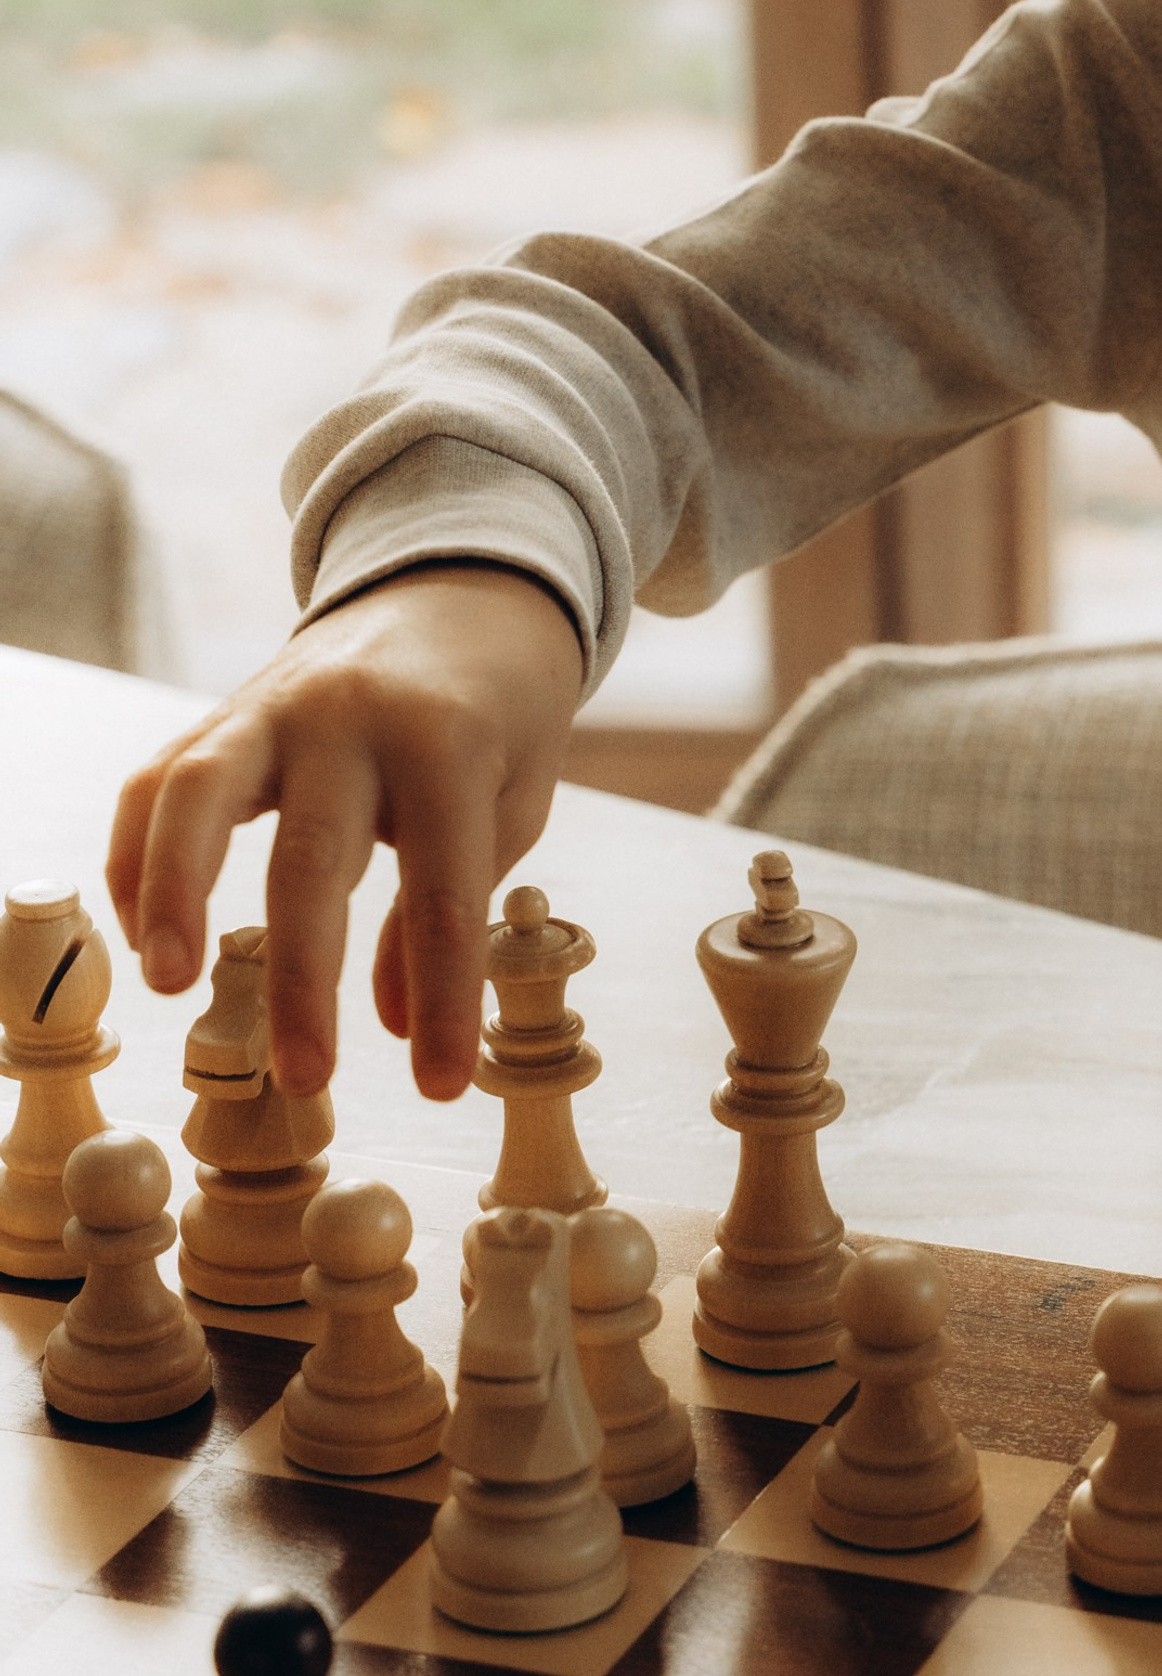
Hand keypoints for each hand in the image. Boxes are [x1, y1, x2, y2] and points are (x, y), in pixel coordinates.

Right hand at [107, 566, 586, 1100]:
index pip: (443, 893)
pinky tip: (144, 935)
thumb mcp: (510, 805)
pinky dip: (137, 855)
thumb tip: (396, 1023)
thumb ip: (455, 905)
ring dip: (175, 893)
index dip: (443, 997)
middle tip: (308, 1078)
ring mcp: (276, 707)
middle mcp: (353, 720)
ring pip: (199, 796)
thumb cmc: (498, 718)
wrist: (462, 590)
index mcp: (449, 746)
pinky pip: (158, 781)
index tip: (441, 1086)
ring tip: (172, 985)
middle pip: (314, 858)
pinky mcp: (224, 711)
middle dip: (306, 979)